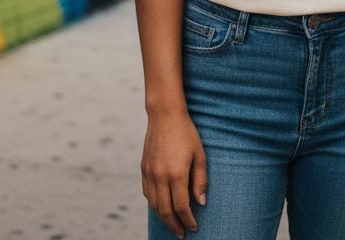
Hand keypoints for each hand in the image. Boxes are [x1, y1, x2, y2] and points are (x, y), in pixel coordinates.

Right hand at [142, 109, 206, 237]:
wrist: (165, 115)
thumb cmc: (186, 133)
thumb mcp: (199, 154)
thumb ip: (200, 180)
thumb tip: (201, 202)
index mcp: (176, 174)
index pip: (181, 206)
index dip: (188, 220)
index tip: (193, 228)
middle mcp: (160, 177)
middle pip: (166, 211)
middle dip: (174, 225)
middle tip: (181, 234)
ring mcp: (150, 173)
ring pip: (154, 205)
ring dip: (163, 218)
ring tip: (173, 224)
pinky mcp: (143, 169)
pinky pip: (147, 193)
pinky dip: (154, 204)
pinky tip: (161, 207)